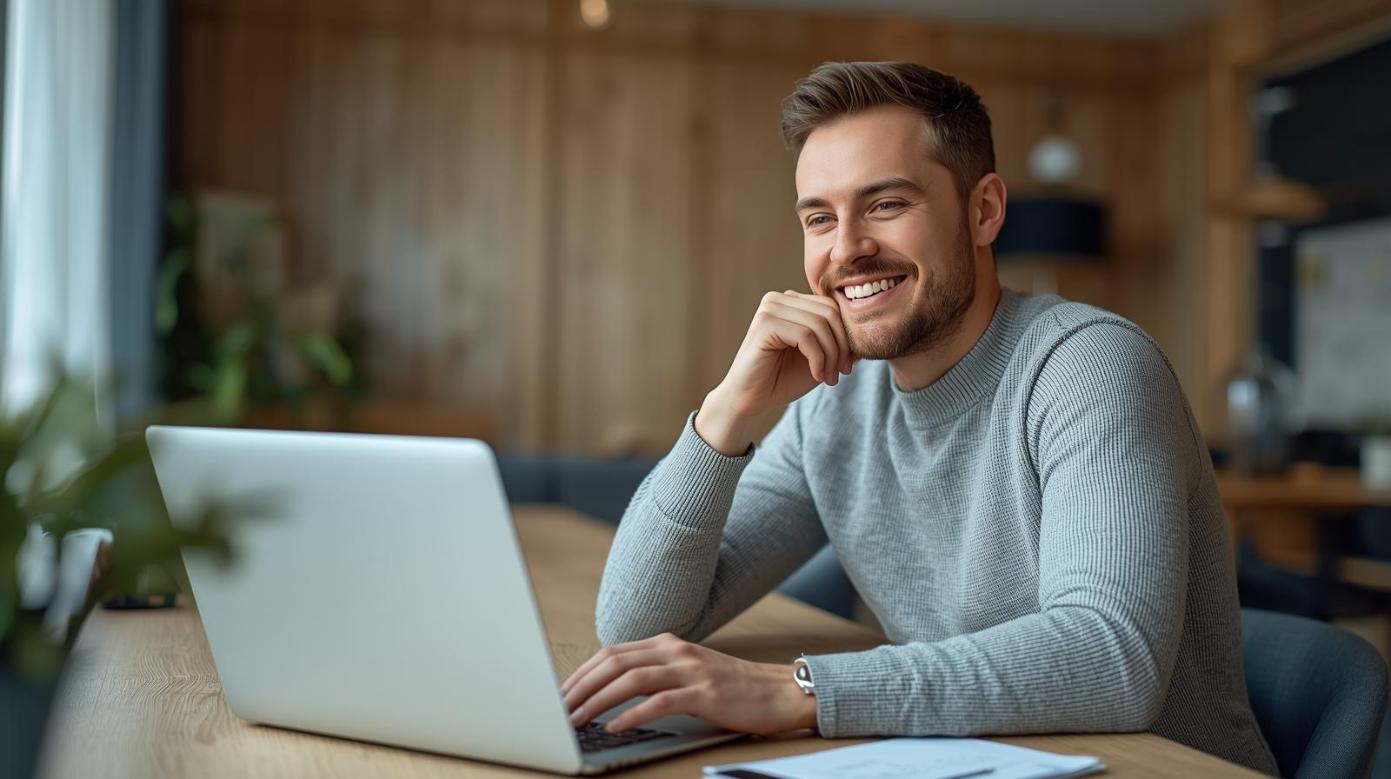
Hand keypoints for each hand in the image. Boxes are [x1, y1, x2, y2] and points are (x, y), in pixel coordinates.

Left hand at [561, 632, 816, 735]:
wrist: (779, 691)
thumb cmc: (731, 688)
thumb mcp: (688, 672)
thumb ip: (655, 674)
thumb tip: (611, 694)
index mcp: (666, 643)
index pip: (611, 653)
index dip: (581, 673)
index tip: (560, 694)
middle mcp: (675, 650)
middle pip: (613, 662)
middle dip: (579, 686)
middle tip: (557, 709)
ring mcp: (690, 669)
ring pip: (630, 680)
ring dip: (597, 701)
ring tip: (576, 720)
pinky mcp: (704, 693)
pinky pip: (659, 703)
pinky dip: (632, 716)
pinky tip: (614, 728)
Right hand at [697, 290, 854, 454]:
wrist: (749, 400)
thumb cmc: (782, 379)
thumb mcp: (820, 360)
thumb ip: (840, 345)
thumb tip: (866, 336)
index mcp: (792, 302)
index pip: (833, 307)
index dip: (847, 337)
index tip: (847, 366)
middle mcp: (779, 299)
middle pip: (830, 313)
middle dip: (842, 346)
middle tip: (840, 373)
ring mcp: (770, 308)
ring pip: (820, 324)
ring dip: (831, 355)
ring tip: (828, 377)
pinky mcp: (765, 324)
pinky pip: (806, 336)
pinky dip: (818, 359)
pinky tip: (816, 375)